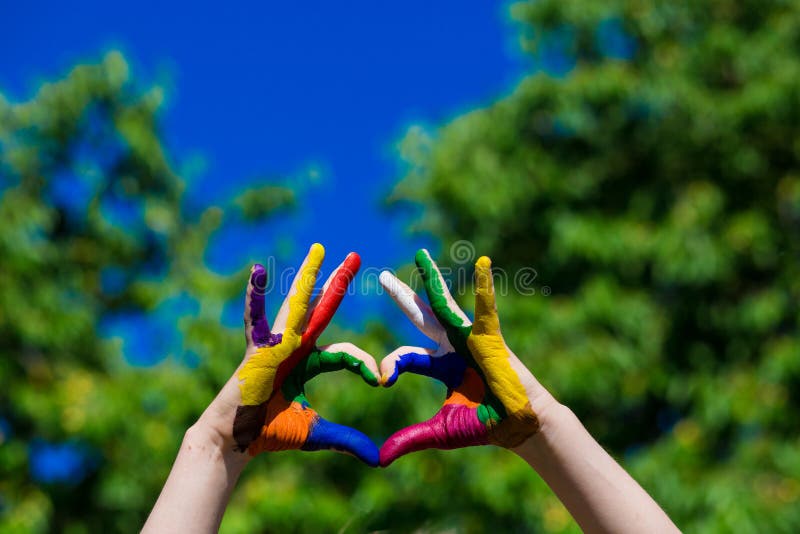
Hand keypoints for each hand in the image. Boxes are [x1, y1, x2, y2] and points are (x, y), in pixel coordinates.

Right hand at [200, 243, 380, 465]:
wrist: (236, 440)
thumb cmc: (269, 433)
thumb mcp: (315, 432)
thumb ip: (346, 439)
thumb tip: (377, 458)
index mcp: (308, 361)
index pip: (344, 352)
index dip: (364, 362)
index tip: (380, 379)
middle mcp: (294, 346)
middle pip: (321, 308)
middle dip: (338, 282)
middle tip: (354, 255)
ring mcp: (275, 344)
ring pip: (296, 304)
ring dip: (308, 277)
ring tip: (320, 251)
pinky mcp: (257, 350)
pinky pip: (256, 320)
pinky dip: (254, 298)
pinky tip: (257, 272)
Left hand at [377, 249, 555, 466]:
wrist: (518, 427)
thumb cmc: (484, 425)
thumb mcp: (440, 431)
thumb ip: (410, 439)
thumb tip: (380, 458)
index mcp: (439, 365)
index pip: (406, 356)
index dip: (391, 364)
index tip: (382, 379)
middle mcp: (451, 346)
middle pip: (420, 316)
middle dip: (402, 296)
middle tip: (383, 276)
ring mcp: (469, 339)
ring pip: (446, 304)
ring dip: (432, 280)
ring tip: (420, 255)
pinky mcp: (490, 337)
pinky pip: (485, 308)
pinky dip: (484, 287)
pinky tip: (481, 263)